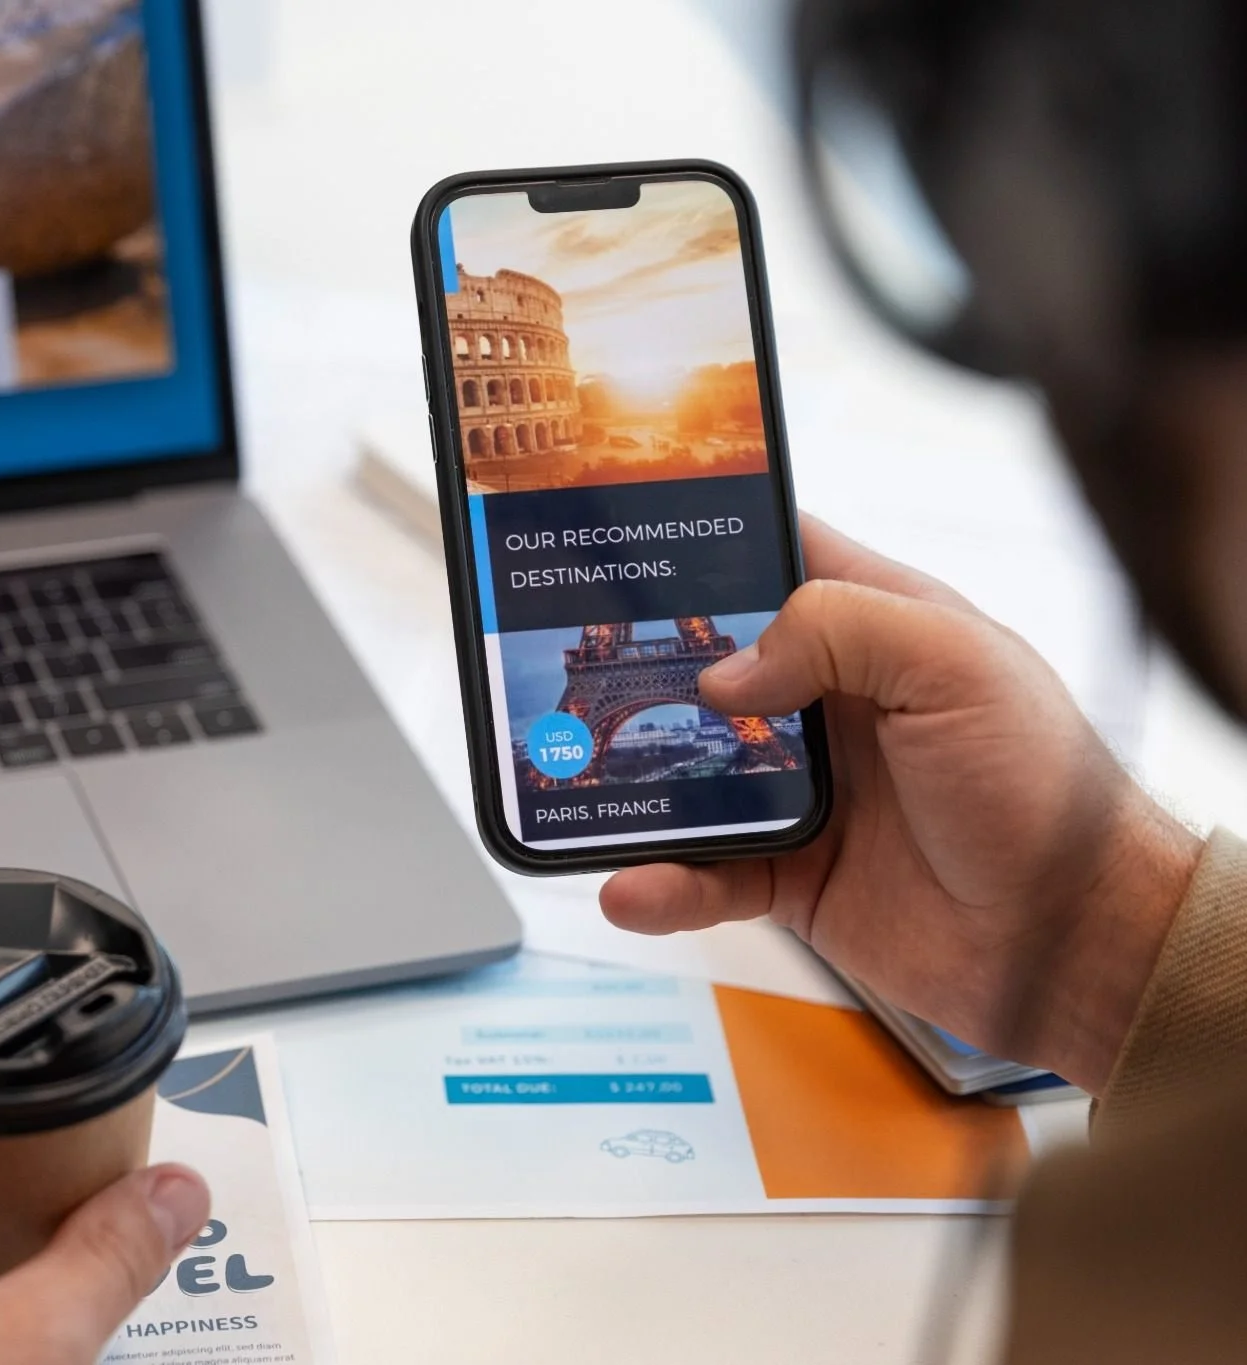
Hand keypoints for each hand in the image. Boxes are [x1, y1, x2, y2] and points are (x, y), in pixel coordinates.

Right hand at [600, 516, 1201, 1091]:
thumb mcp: (956, 666)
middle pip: (707, 667)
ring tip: (577, 784)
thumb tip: (722, 671)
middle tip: (569, 664)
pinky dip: (661, 883)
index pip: (776, 560)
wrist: (1075, 943)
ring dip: (634, 782)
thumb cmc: (1046, 791)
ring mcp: (807, 791)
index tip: (625, 540)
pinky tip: (632, 886)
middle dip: (639, 666)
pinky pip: (704, 874)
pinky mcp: (792, 875)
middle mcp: (832, 703)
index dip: (705, 547)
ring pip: (689, 773)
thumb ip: (840, 629)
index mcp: (877, 629)